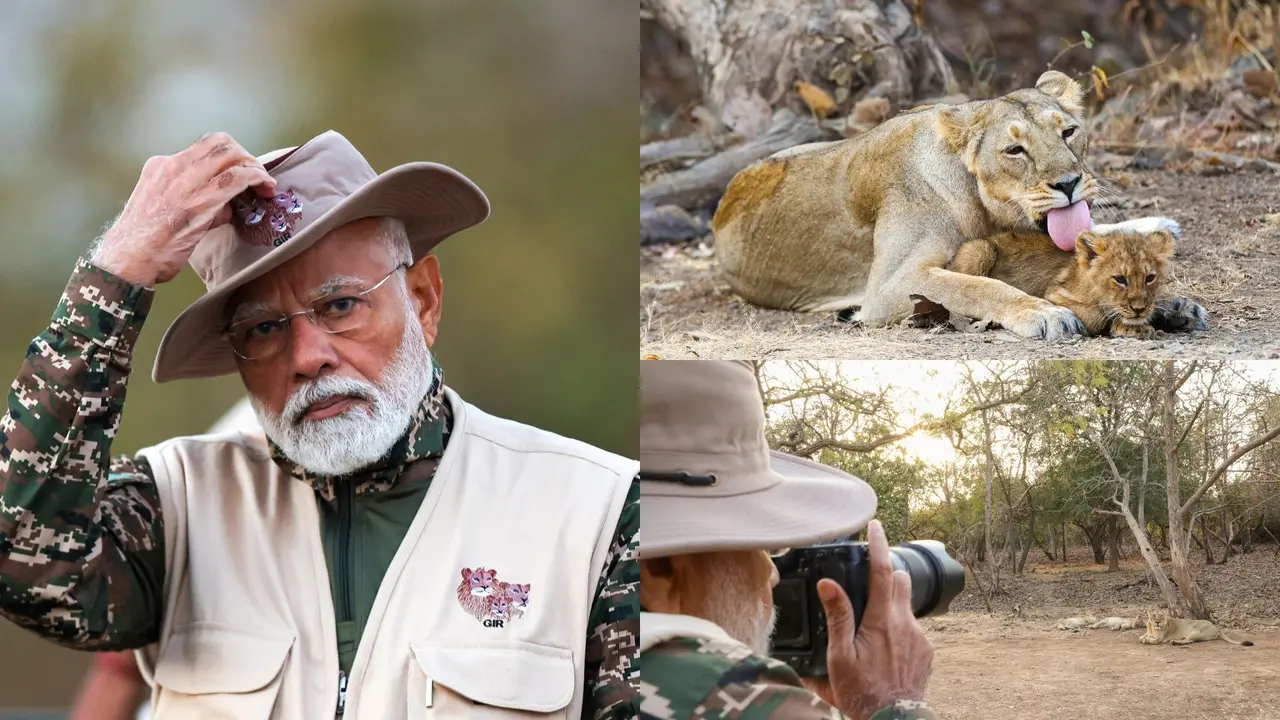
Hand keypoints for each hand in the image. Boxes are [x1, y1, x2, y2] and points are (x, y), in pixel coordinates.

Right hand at [92, 132, 276, 285]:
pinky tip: (267, 188)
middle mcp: (173, 166)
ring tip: (265, 184)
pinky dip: (258, 178)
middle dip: (245, 156)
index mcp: (160, 167)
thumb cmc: (145, 246)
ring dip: (255, 166)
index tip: (240, 171)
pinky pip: (239, 177)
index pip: (202, 148)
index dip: (228, 157)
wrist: (128, 259)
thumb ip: (193, 201)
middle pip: (220, 142)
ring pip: (232, 154)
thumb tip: (225, 206)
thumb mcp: (162, 211)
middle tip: (257, 176)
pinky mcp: (203, 198)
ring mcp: (187, 180)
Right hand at [801, 520, 933, 719]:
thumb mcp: (839, 656)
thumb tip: (828, 583)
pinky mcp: (927, 652)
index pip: (882, 571)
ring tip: (871, 628)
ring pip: (906, 606)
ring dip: (891, 606)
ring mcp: (920, 638)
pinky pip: (913, 628)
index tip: (875, 526)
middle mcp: (906, 624)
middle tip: (867, 584)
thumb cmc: (861, 692)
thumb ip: (837, 616)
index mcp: (882, 620)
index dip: (878, 545)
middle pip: (900, 581)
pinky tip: (884, 650)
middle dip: (887, 575)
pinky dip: (899, 629)